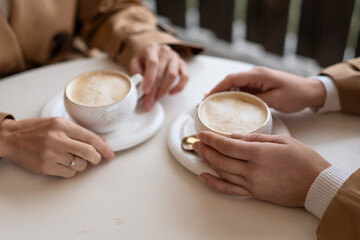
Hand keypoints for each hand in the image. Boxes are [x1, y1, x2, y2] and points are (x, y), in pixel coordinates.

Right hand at [0, 117, 114, 177]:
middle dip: (97, 158)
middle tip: (97, 159)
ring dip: (82, 164)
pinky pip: (69, 173)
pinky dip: (71, 170)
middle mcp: (57, 139)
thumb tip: (100, 142)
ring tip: (72, 158)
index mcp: (62, 125)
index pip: (90, 137)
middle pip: (89, 152)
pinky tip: (64, 163)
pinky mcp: (45, 167)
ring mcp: (50, 154)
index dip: (104, 147)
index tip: (110, 153)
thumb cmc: (35, 130)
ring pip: (80, 165)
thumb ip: (78, 132)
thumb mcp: (57, 123)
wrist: (10, 138)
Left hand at [130, 43, 188, 109]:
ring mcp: (175, 58)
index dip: (149, 78)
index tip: (145, 91)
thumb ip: (136, 70)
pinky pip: (185, 77)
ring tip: (157, 98)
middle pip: (161, 73)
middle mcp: (165, 52)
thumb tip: (140, 82)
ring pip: (173, 75)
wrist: (155, 51)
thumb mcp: (136, 61)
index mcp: (152, 49)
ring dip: (164, 90)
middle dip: (154, 90)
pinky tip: (171, 93)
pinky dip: (179, 87)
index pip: (152, 63)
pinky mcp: (182, 64)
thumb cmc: (145, 58)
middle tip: (149, 102)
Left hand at [193, 131, 330, 206]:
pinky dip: (215, 183)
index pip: (228, 145)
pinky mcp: (254, 193)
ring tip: (199, 153)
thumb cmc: (304, 160)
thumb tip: (235, 136)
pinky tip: (204, 177)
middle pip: (221, 159)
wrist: (317, 184)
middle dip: (206, 149)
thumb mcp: (281, 140)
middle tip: (196, 142)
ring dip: (208, 162)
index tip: (202, 134)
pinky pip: (230, 189)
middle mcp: (252, 170)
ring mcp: (252, 183)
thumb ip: (256, 138)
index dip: (212, 139)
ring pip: (223, 173)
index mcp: (259, 153)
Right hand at [209, 66, 325, 112]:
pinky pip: (241, 90)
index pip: (232, 78)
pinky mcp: (258, 85)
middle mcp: (254, 74)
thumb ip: (256, 99)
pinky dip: (232, 96)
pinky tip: (226, 105)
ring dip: (223, 95)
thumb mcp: (276, 99)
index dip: (217, 87)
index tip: (207, 98)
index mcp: (258, 75)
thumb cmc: (296, 94)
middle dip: (216, 92)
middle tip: (204, 104)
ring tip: (211, 106)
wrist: (310, 91)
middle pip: (229, 82)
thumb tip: (238, 103)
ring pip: (234, 86)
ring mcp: (256, 80)